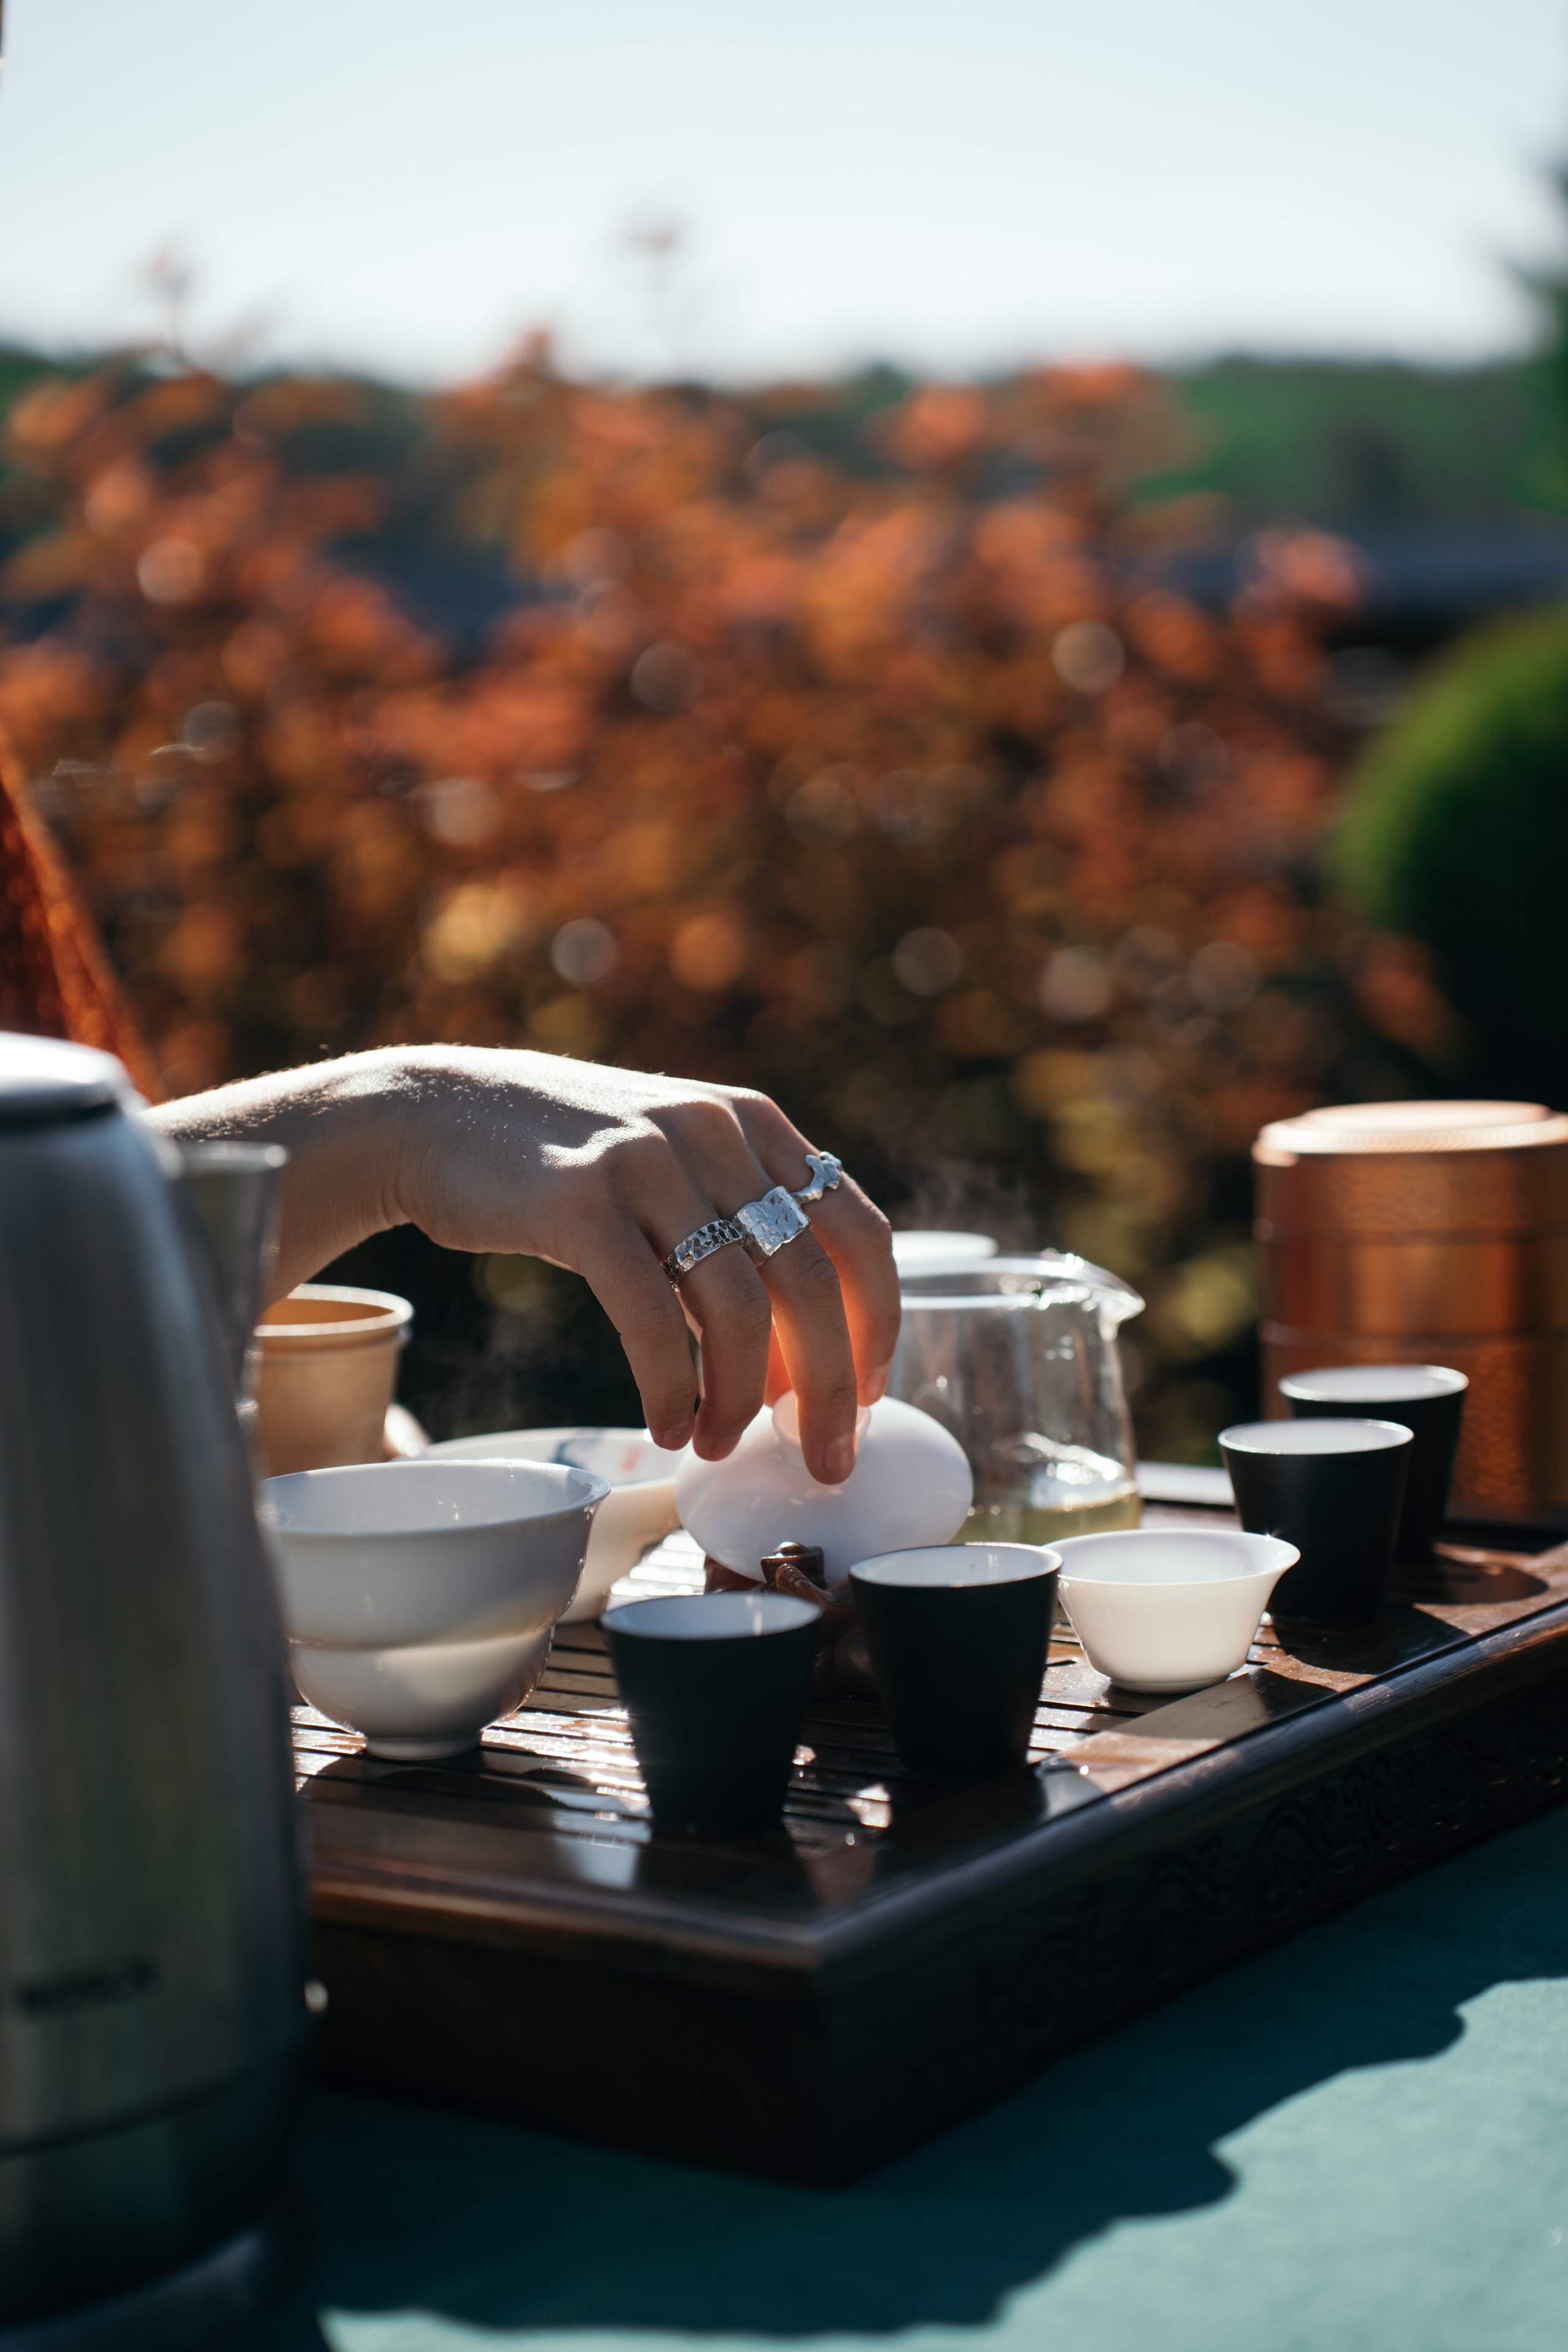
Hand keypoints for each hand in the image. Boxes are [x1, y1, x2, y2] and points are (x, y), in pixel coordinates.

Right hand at [150, 1047, 899, 1485]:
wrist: (433, 1114)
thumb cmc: (563, 1164)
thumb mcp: (672, 1165)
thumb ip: (738, 1230)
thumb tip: (804, 1358)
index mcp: (754, 1125)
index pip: (859, 1232)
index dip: (876, 1325)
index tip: (869, 1397)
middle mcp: (715, 1132)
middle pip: (813, 1282)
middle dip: (830, 1388)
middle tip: (823, 1459)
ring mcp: (649, 1161)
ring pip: (740, 1307)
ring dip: (741, 1398)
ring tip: (721, 1444)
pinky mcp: (580, 1200)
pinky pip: (652, 1318)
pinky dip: (671, 1387)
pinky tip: (669, 1425)